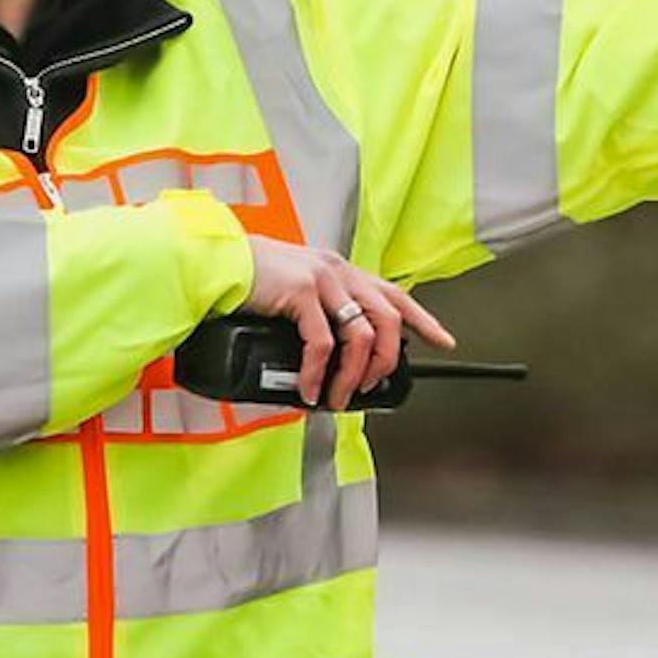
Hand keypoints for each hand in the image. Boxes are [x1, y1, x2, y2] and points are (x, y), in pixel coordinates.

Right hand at [241, 240, 455, 410]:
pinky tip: (309, 389)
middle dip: (384, 362)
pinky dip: (318, 374)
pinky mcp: (301, 293)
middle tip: (369, 387)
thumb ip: (318, 310)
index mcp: (340, 270)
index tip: (442, 341)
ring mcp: (322, 280)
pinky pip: (321, 345)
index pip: (394, 294)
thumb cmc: (248, 278)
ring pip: (361, 335)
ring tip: (338, 397)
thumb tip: (331, 353)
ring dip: (353, 376)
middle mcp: (338, 271)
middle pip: (387, 320)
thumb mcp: (295, 289)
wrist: (216, 261)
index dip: (422, 320)